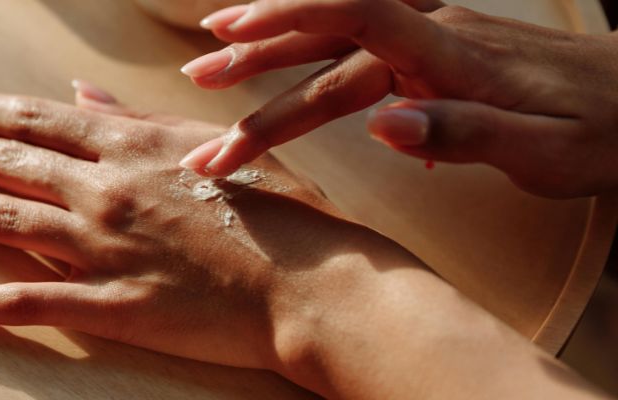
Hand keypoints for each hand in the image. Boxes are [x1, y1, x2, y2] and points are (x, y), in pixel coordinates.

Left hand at [0, 86, 417, 377]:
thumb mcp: (214, 145)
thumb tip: (81, 94)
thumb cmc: (278, 212)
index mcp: (135, 148)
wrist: (311, 282)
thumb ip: (140, 120)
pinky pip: (26, 304)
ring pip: (4, 220)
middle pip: (9, 162)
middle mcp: (108, 192)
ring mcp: (105, 249)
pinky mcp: (112, 306)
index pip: (39, 121)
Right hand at [178, 0, 617, 197]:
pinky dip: (318, 47)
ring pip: (339, 42)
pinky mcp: (438, 56)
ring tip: (220, 52)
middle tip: (198, 73)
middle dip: (258, 57)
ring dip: (276, 49)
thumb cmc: (599, 132)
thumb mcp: (543, 151)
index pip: (356, 22)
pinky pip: (363, 46)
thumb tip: (384, 125)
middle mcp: (433, 40)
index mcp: (452, 57)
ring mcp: (434, 44)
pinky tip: (296, 56)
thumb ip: (464, 135)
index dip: (290, 22)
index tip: (230, 37)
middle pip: (331, 38)